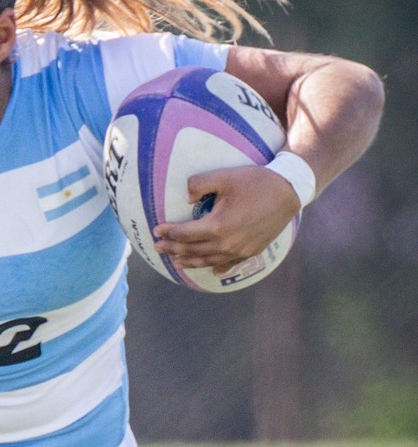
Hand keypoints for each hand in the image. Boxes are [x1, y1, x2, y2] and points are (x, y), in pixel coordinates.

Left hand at [151, 164, 300, 273]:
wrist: (289, 191)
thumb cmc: (256, 182)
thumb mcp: (224, 176)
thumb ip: (198, 184)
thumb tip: (186, 198)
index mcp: (218, 226)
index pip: (185, 233)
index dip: (169, 232)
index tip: (157, 230)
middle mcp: (227, 243)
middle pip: (193, 250)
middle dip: (173, 248)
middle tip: (158, 247)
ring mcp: (241, 250)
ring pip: (208, 260)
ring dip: (190, 261)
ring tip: (176, 260)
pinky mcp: (252, 251)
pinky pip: (230, 263)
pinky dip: (217, 266)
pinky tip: (211, 269)